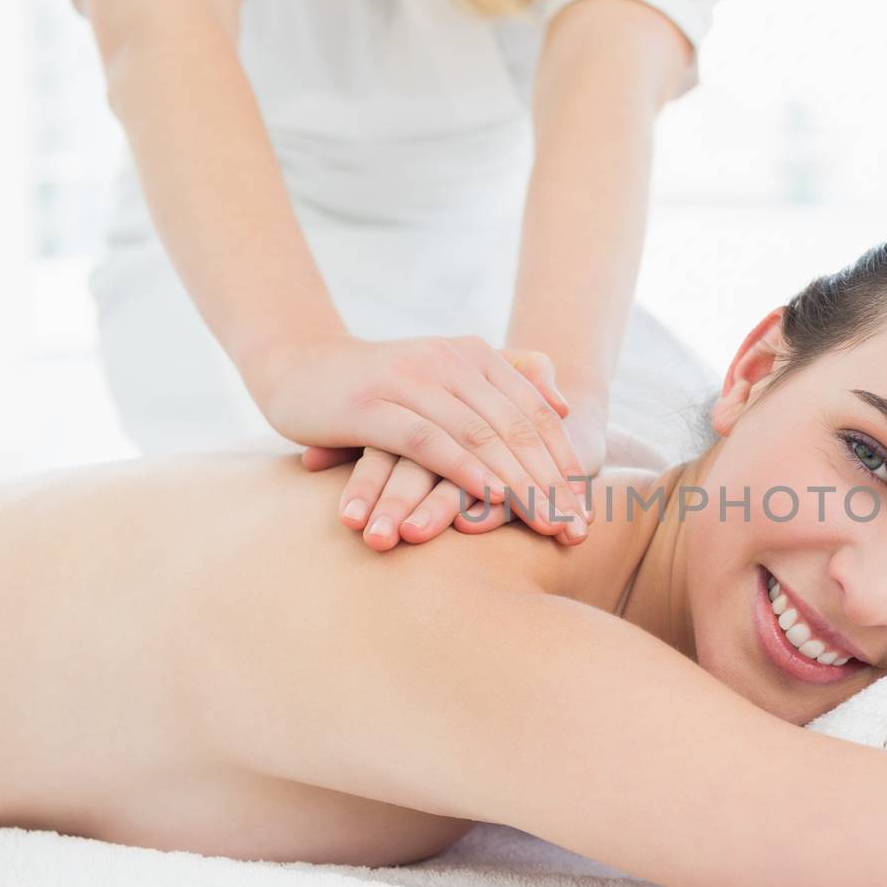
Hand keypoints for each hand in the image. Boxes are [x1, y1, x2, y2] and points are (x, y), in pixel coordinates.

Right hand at [252, 333, 589, 542]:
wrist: (298, 367)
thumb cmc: (381, 383)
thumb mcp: (447, 374)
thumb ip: (506, 377)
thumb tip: (561, 403)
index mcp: (475, 356)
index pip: (534, 414)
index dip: (565, 462)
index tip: (588, 510)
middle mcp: (450, 362)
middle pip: (516, 428)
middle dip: (552, 483)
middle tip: (577, 530)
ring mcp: (412, 381)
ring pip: (481, 436)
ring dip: (520, 485)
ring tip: (548, 525)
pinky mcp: (373, 406)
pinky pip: (430, 442)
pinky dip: (465, 471)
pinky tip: (491, 502)